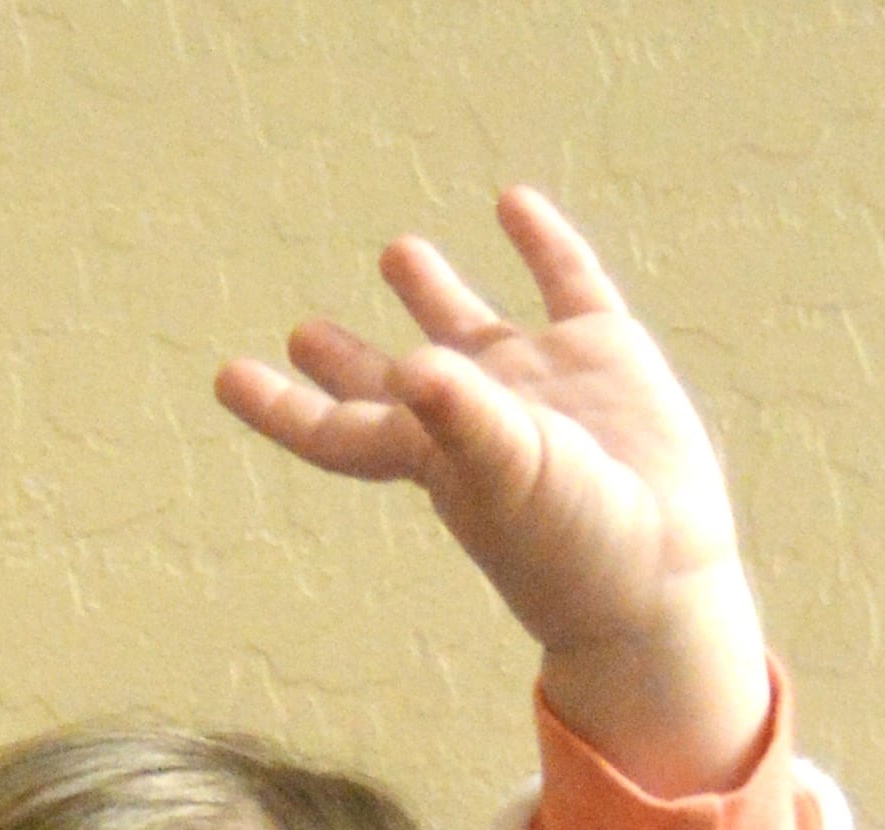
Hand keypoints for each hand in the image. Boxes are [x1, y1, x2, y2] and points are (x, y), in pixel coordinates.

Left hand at [216, 187, 769, 793]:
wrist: (659, 570)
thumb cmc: (572, 542)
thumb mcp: (508, 476)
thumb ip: (460, 418)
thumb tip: (412, 362)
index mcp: (431, 456)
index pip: (335, 426)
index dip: (279, 404)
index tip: (225, 377)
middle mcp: (474, 415)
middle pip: (390, 380)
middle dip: (345, 360)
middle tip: (300, 334)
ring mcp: (539, 381)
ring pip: (471, 324)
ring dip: (433, 290)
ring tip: (396, 251)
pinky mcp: (604, 353)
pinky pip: (565, 282)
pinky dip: (542, 241)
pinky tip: (513, 204)